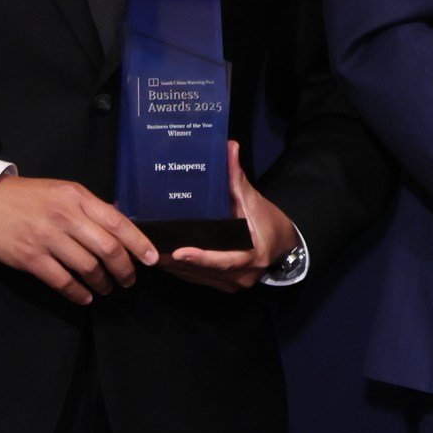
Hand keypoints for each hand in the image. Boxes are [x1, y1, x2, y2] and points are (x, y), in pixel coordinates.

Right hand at [0, 173, 159, 305]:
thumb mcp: (63, 192)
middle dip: (125, 269)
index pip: (117, 223)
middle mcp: (65, 217)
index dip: (139, 244)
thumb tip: (122, 224)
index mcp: (77, 198)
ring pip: (88, 267)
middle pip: (107, 249)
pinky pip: (63, 281)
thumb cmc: (29, 198)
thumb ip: (92, 208)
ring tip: (108, 288)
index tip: (152, 259)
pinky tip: (86, 297)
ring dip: (103, 283)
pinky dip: (78, 293)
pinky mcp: (30, 258)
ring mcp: (47, 238)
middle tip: (129, 279)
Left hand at [160, 143, 303, 292]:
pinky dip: (178, 268)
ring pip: (195, 276)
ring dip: (171, 265)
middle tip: (147, 245)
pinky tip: (160, 256)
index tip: (179, 252)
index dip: (201, 258)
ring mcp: (231, 284)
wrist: (285, 245)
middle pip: (202, 271)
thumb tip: (228, 148)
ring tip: (146, 249)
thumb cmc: (270, 222)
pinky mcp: (222, 284)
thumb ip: (237, 178)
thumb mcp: (254, 201)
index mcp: (252, 257)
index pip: (224, 261)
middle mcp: (240, 276)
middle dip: (174, 259)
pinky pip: (195, 278)